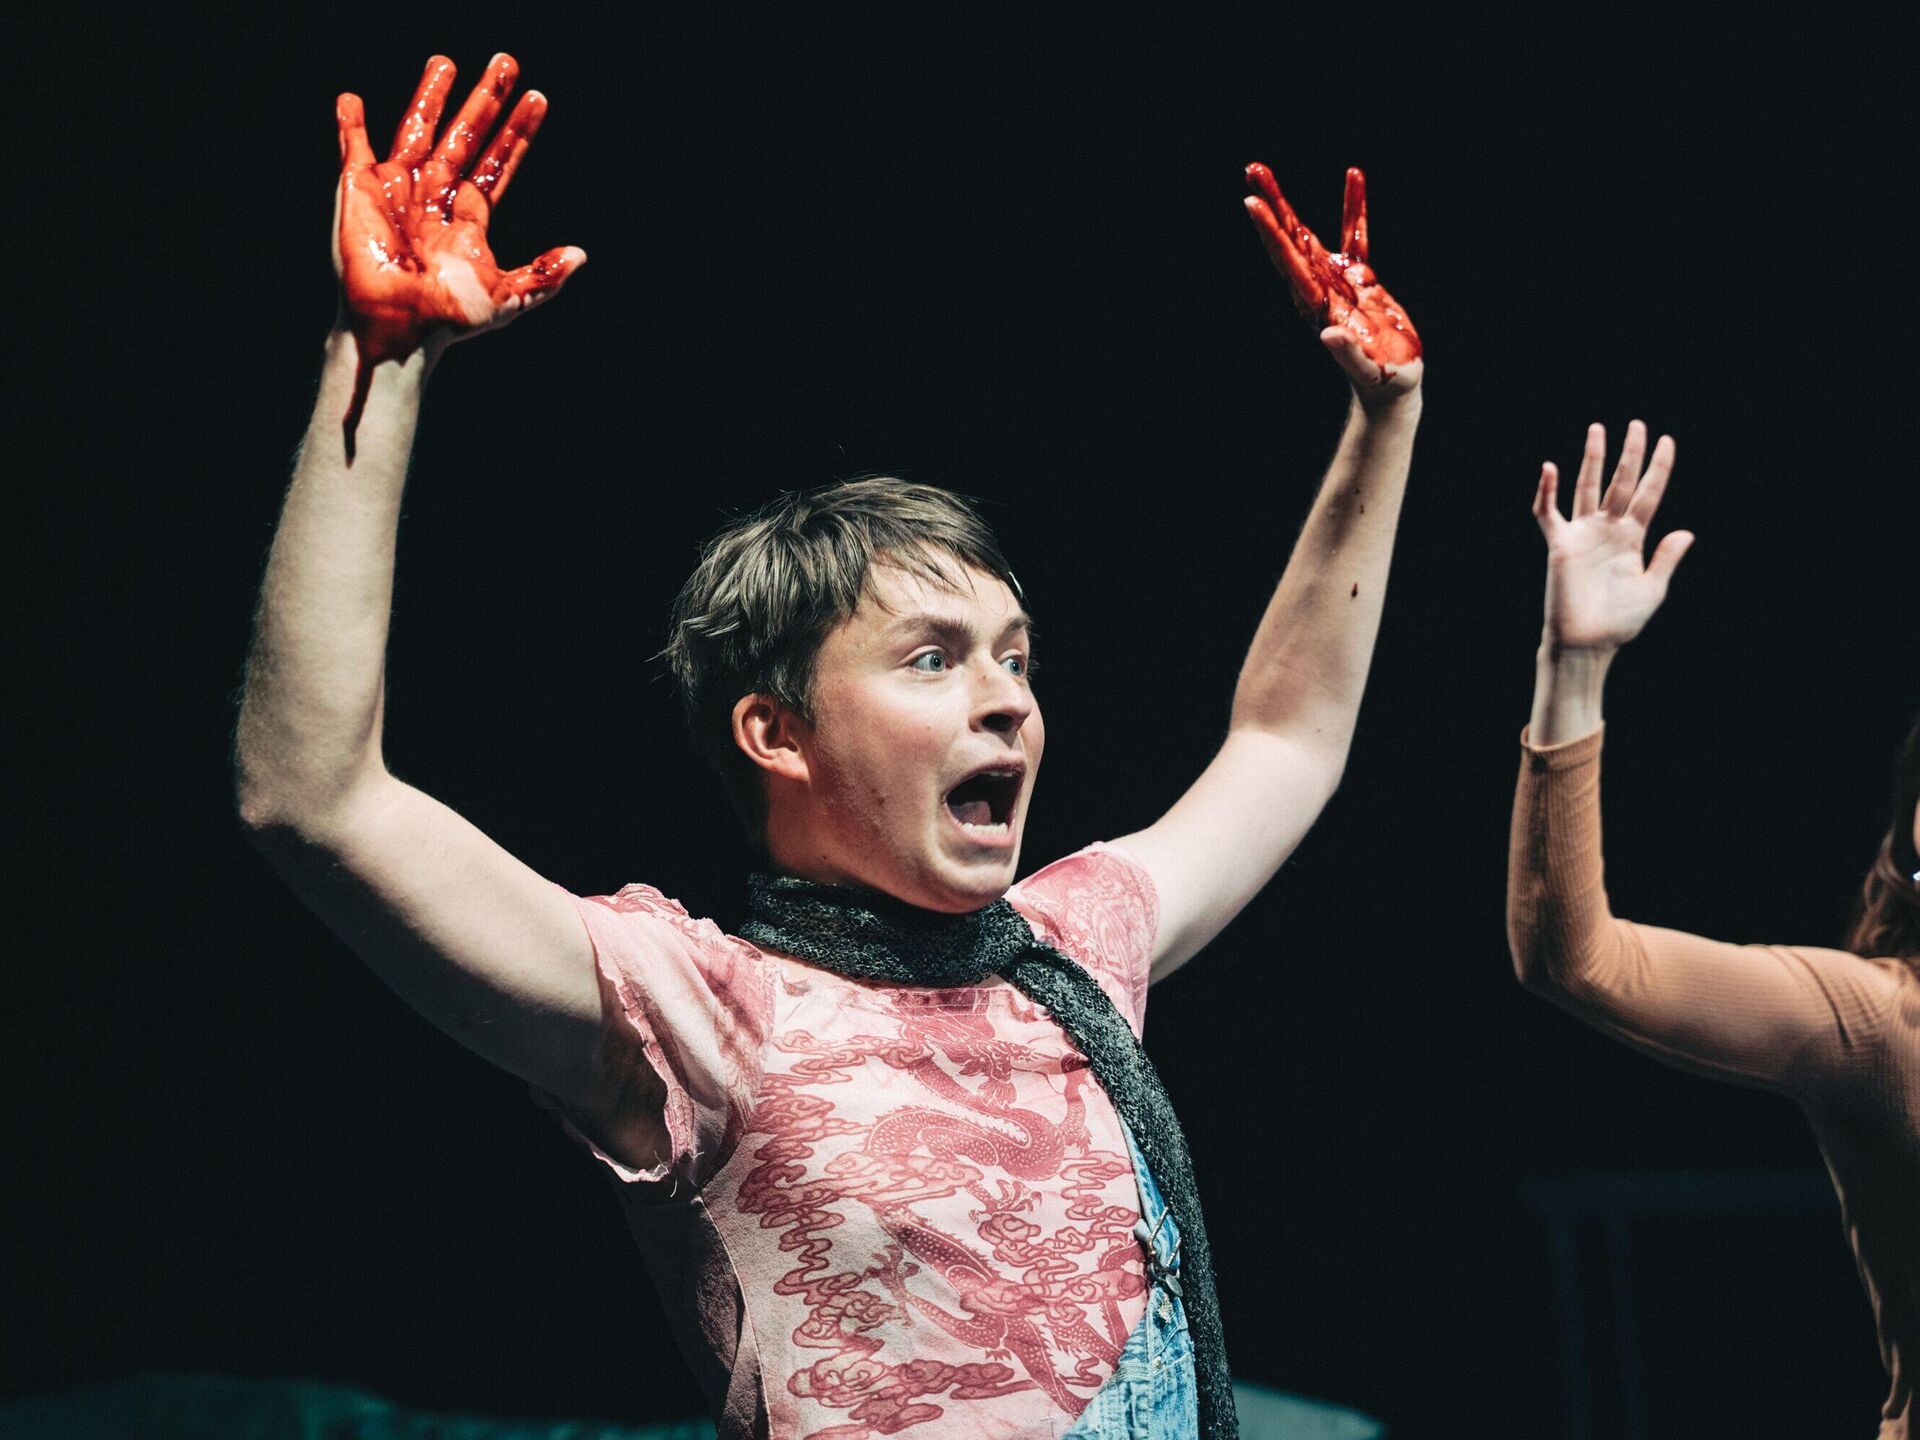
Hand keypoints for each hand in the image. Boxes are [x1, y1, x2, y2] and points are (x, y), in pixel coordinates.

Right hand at [334, 53, 585, 366]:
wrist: (400, 329)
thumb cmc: (448, 319)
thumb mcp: (507, 299)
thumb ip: (543, 276)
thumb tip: (582, 256)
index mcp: (468, 219)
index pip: (497, 163)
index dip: (517, 133)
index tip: (537, 99)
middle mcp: (435, 198)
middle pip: (465, 137)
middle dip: (485, 101)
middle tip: (506, 62)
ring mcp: (398, 191)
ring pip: (419, 131)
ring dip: (433, 96)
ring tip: (447, 62)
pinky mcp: (359, 192)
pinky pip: (353, 149)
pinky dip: (350, 126)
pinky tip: (352, 100)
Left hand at [1244, 164, 1421, 397]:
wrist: (1393, 385)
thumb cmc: (1383, 382)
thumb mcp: (1368, 369)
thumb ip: (1347, 352)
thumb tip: (1330, 334)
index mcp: (1319, 306)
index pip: (1290, 262)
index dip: (1272, 232)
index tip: (1253, 203)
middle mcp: (1320, 289)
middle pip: (1290, 240)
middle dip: (1272, 205)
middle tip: (1252, 170)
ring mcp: (1337, 281)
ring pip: (1309, 233)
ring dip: (1288, 203)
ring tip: (1264, 172)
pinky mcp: (1360, 278)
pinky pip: (1356, 235)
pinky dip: (1355, 207)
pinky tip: (1354, 175)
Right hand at [1533, 421, 1693, 653]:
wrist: (1587, 642)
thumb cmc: (1619, 622)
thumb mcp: (1652, 590)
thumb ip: (1666, 558)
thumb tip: (1686, 531)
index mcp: (1634, 538)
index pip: (1649, 494)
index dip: (1659, 468)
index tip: (1667, 441)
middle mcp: (1609, 530)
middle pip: (1621, 482)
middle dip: (1630, 453)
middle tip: (1637, 424)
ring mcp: (1583, 534)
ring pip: (1588, 487)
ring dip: (1592, 458)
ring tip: (1598, 429)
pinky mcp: (1560, 544)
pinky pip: (1548, 513)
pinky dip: (1547, 492)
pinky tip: (1549, 469)